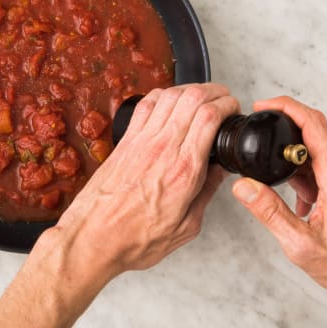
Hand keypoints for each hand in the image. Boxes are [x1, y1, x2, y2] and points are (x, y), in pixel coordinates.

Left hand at [50, 83, 238, 277]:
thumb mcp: (185, 228)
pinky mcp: (125, 141)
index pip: (209, 117)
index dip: (227, 104)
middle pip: (192, 97)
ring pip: (170, 95)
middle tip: (223, 98)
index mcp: (184, 170)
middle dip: (215, 91)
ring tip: (201, 96)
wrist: (93, 238)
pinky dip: (163, 95)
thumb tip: (218, 173)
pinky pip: (145, 104)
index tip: (234, 108)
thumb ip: (206, 195)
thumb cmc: (134, 238)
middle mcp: (163, 149)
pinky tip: (170, 100)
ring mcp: (141, 141)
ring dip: (191, 89)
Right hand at [231, 96, 326, 327]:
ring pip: (323, 150)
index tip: (264, 105)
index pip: (313, 123)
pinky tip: (305, 201)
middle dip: (286, 141)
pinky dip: (312, 174)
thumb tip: (244, 187)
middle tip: (265, 159)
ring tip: (290, 195)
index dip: (286, 107)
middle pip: (316, 133)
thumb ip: (269, 211)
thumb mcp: (300, 243)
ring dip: (299, 163)